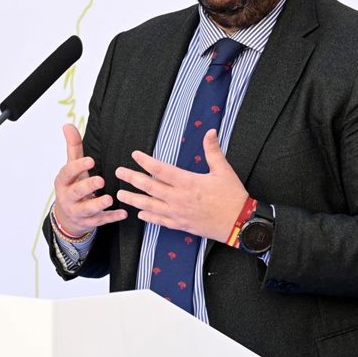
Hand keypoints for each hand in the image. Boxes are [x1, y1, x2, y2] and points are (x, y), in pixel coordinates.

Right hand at [52, 123, 126, 236]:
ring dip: (98, 205)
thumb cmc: (72, 185)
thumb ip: (73, 147)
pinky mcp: (89, 222)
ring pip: (86, 210)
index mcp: (63, 182)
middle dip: (87, 187)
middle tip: (101, 180)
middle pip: (75, 192)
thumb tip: (67, 124)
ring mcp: (78, 212)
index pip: (67, 173)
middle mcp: (68, 197)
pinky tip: (123, 213)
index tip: (90, 160)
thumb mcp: (71, 167)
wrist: (67, 216)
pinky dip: (111, 217)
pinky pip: (100, 221)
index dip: (77, 167)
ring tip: (109, 198)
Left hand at [115, 129, 248, 241]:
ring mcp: (178, 213)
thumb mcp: (223, 170)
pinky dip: (149, 217)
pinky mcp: (181, 225)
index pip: (161, 170)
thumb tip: (210, 131)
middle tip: (118, 172)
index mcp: (188, 182)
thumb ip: (213, 150)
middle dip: (132, 179)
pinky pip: (160, 221)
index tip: (135, 155)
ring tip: (120, 195)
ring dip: (134, 199)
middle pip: (150, 187)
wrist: (239, 224)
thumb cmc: (232, 196)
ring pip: (150, 206)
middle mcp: (179, 198)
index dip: (146, 161)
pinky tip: (140, 214)